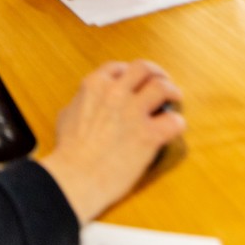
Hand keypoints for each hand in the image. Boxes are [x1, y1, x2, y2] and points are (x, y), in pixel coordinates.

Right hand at [38, 61, 184, 221]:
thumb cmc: (68, 152)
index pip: (118, 67)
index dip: (130, 72)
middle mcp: (116, 92)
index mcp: (95, 86)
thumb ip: (82, 102)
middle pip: (145, 69)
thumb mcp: (67, 115)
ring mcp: (133, 112)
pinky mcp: (149, 135)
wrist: (75, 177)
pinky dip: (177, 123)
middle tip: (162, 82)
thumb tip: (87, 103)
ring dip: (172, 92)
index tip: (136, 81)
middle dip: (157, 74)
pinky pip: (174, 121)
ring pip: (163, 88)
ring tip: (175, 99)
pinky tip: (173, 128)